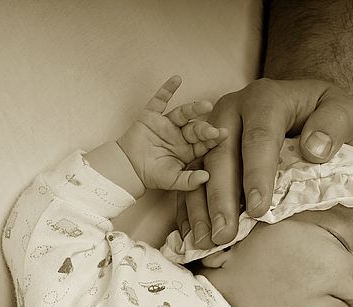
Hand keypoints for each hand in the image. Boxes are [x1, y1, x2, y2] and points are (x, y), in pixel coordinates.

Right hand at [116, 76, 225, 191]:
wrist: (128, 168)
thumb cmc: (152, 175)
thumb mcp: (173, 181)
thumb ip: (189, 181)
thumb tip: (206, 177)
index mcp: (189, 150)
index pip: (204, 143)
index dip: (213, 139)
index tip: (223, 134)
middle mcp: (181, 135)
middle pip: (195, 128)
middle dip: (204, 128)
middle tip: (212, 129)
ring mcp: (167, 124)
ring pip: (183, 113)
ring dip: (194, 108)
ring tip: (206, 105)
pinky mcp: (152, 115)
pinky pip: (160, 100)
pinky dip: (167, 89)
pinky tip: (177, 79)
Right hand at [180, 78, 352, 247]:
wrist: (305, 103)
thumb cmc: (324, 113)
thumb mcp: (343, 111)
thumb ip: (334, 125)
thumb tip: (315, 150)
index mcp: (265, 100)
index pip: (259, 138)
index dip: (257, 175)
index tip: (259, 210)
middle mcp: (232, 112)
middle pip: (222, 156)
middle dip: (222, 198)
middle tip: (225, 234)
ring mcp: (214, 131)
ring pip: (200, 169)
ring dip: (201, 207)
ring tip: (208, 240)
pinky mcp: (206, 149)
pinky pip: (192, 178)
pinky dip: (192, 206)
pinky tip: (196, 233)